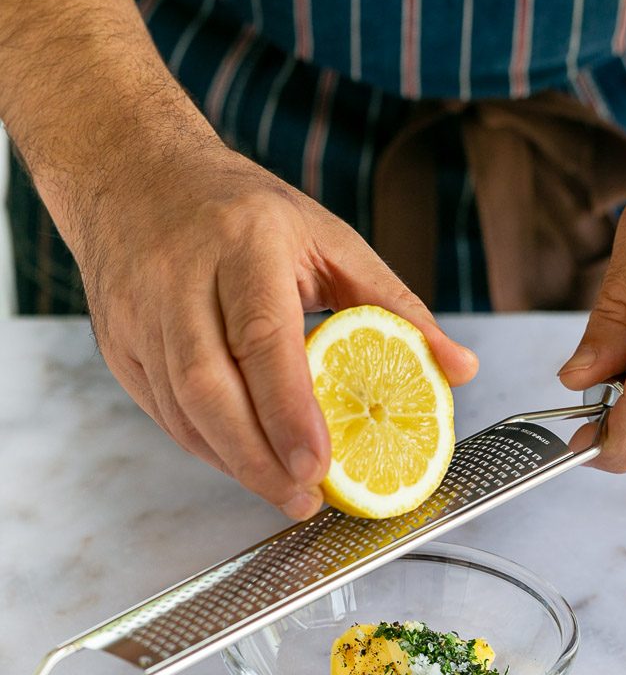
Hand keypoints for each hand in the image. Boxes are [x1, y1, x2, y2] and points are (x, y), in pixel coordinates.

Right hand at [80, 143, 477, 518]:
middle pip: (207, 385)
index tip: (320, 465)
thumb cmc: (245, 212)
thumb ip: (396, 306)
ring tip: (282, 490)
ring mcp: (137, 311)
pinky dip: (206, 446)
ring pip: (179, 408)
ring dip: (232, 461)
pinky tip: (243, 460)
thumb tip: (460, 368)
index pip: (261, 338)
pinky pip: (161, 411)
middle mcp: (179, 276)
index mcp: (243, 241)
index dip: (288, 411)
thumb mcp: (330, 239)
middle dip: (256, 457)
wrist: (135, 175)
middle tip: (303, 499)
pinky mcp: (116, 342)